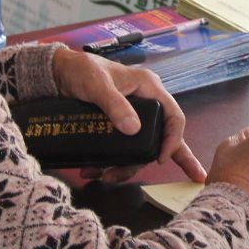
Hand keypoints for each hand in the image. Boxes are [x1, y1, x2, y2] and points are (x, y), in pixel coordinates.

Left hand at [50, 47, 203, 182]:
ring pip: (140, 148)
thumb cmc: (80, 70)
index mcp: (148, 88)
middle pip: (161, 137)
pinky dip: (111, 163)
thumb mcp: (97, 84)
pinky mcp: (116, 126)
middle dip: (157, 159)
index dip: (172, 139)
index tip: (160, 159)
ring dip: (126, 166)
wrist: (57, 74)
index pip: (173, 116)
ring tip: (106, 177)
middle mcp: (144, 103)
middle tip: (191, 178)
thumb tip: (133, 129)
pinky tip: (96, 171)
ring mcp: (131, 116)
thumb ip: (114, 104)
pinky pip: (122, 149)